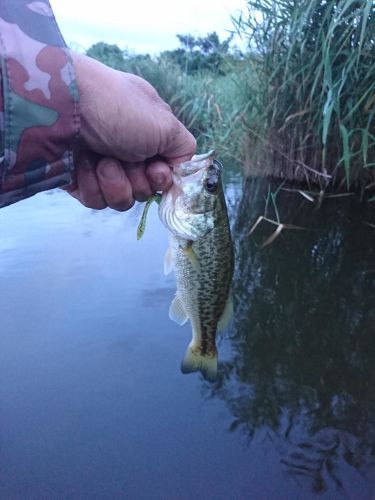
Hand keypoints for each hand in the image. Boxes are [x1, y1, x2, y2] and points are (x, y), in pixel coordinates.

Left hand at [66, 52, 195, 209]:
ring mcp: (103, 167)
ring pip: (123, 200)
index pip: (166, 172)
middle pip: (146, 190)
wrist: (63, 107)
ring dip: (115, 182)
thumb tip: (182, 170)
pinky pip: (97, 201)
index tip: (156, 169)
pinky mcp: (80, 181)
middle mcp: (128, 151)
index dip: (163, 178)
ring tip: (101, 160)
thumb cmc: (117, 108)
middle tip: (125, 156)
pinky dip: (93, 185)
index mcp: (149, 134)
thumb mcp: (165, 124)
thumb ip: (185, 150)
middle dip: (138, 179)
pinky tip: (84, 164)